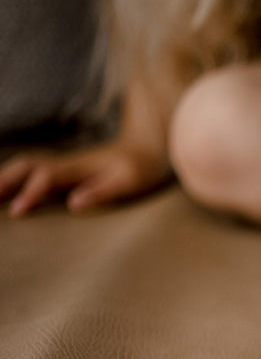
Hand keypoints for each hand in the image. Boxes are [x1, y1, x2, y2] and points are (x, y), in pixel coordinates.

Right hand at [0, 141, 170, 217]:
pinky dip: (14, 177)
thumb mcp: (129, 182)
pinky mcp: (65, 169)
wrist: (149, 147)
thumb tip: (73, 204)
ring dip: (4, 177)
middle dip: (3, 180)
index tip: (16, 211)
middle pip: (26, 165)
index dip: (31, 192)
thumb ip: (102, 191)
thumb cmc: (141, 168)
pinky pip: (33, 170)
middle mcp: (67, 163)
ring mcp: (64, 164)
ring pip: (26, 165)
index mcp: (80, 167)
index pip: (47, 177)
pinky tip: (4, 189)